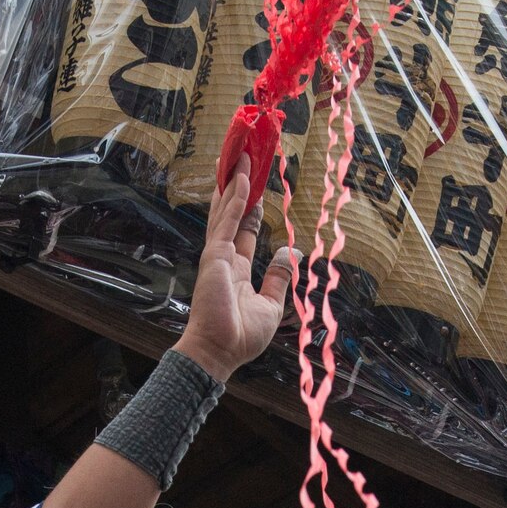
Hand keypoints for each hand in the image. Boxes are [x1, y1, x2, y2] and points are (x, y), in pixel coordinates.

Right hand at [176, 165, 296, 383]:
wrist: (220, 351)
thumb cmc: (242, 336)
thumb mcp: (271, 303)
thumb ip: (278, 275)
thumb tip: (290, 251)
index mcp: (237, 269)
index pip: (245, 229)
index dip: (252, 207)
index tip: (256, 187)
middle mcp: (225, 257)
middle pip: (233, 213)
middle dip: (240, 186)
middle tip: (246, 159)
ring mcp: (218, 255)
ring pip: (228, 210)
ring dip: (235, 183)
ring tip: (241, 156)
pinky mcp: (216, 257)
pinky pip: (228, 222)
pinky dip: (236, 200)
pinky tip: (243, 181)